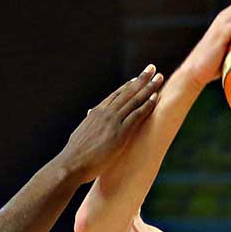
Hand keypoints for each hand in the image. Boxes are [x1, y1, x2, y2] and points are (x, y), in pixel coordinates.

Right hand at [58, 65, 164, 182]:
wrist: (71, 164)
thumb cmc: (74, 154)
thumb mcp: (81, 134)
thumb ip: (88, 123)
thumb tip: (89, 116)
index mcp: (95, 113)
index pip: (115, 96)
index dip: (128, 86)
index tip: (137, 78)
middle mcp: (105, 113)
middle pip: (127, 92)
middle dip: (141, 79)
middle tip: (152, 68)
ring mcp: (113, 121)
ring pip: (134, 100)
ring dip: (148, 87)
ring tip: (159, 77)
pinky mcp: (120, 132)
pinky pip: (137, 115)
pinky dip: (147, 104)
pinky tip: (156, 97)